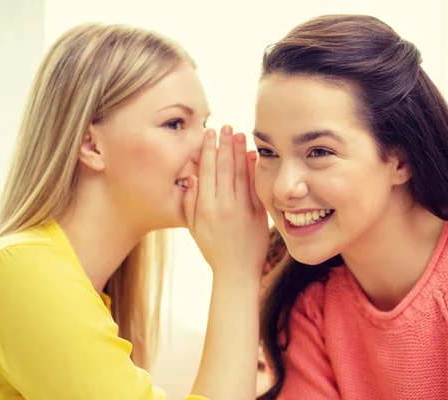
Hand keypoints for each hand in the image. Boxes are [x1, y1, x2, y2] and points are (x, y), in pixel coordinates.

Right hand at [184, 125, 268, 281]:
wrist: (237, 272)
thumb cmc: (212, 250)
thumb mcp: (193, 228)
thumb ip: (190, 203)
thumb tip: (192, 177)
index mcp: (205, 208)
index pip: (206, 171)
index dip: (208, 150)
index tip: (209, 134)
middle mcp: (223, 206)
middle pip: (224, 168)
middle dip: (224, 144)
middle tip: (225, 126)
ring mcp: (242, 209)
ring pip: (240, 173)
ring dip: (239, 151)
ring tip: (239, 133)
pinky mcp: (257, 214)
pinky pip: (254, 187)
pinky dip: (253, 169)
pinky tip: (252, 154)